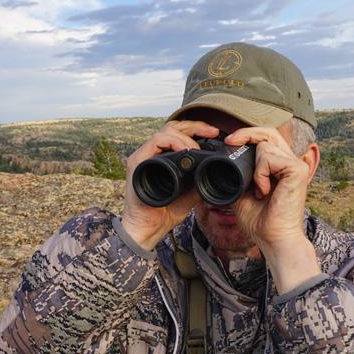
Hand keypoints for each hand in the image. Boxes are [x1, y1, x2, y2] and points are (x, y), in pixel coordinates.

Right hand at [122, 121, 219, 250]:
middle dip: (195, 126)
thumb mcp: (191, 192)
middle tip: (212, 131)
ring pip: (166, 130)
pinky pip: (156, 141)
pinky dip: (173, 142)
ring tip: (197, 148)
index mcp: (166, 158)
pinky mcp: (137, 160)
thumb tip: (217, 167)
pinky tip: (186, 151)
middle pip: (174, 127)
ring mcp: (144, 155)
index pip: (181, 133)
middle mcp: (154, 153)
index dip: (198, 129)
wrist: (149, 227)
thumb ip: (199, 178)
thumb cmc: (166, 212)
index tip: (214, 133)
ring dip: (185, 135)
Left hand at [226, 127, 321, 292]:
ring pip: (265, 145)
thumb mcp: (241, 192)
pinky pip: (269, 158)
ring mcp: (296, 165)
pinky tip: (264, 191)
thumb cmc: (261, 220)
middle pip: (269, 132)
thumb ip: (238, 175)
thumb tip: (221, 161)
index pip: (266, 138)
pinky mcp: (297, 170)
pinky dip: (260, 174)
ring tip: (258, 190)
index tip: (230, 142)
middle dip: (247, 133)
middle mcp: (290, 163)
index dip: (248, 135)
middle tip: (230, 141)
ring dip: (254, 168)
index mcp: (279, 167)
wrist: (272, 238)